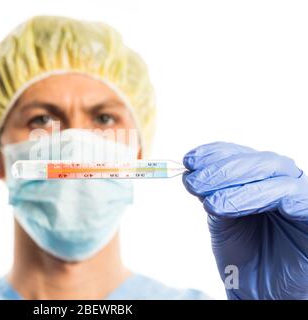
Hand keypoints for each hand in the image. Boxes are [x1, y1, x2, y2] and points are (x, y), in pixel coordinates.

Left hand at [182, 142, 307, 299]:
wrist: (262, 291)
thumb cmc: (244, 254)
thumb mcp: (221, 219)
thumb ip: (212, 195)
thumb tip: (191, 174)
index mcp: (262, 178)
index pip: (242, 155)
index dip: (216, 153)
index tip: (189, 160)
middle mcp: (284, 182)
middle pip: (260, 161)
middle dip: (223, 169)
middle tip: (194, 181)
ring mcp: (301, 198)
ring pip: (277, 176)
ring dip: (238, 185)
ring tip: (210, 202)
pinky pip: (297, 199)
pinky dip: (265, 197)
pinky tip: (232, 207)